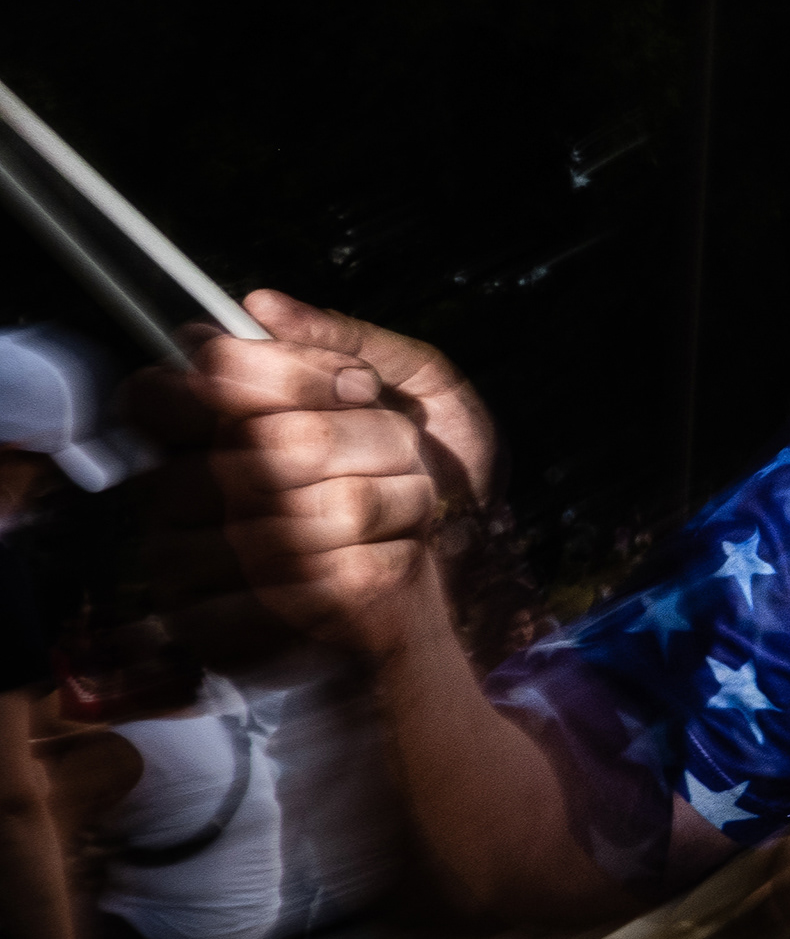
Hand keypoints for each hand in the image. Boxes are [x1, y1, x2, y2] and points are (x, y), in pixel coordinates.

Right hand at [133, 289, 493, 663]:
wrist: (473, 579)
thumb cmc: (437, 475)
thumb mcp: (422, 390)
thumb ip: (349, 340)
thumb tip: (260, 304)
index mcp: (203, 431)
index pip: (169, 391)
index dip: (273, 379)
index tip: (357, 384)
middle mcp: (179, 496)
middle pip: (254, 452)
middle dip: (360, 442)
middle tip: (405, 448)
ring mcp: (192, 570)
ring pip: (292, 522)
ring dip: (385, 503)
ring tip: (413, 503)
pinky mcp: (229, 633)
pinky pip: (313, 589)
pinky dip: (385, 561)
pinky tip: (399, 555)